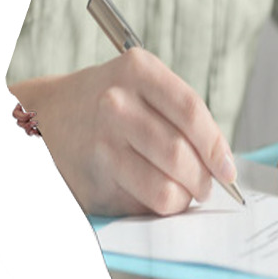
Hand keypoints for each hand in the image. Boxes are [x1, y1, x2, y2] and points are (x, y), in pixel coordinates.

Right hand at [11, 48, 236, 216]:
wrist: (49, 116)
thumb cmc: (112, 103)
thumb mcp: (144, 86)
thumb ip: (183, 116)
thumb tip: (223, 163)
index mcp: (138, 71)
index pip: (191, 112)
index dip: (216, 146)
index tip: (228, 169)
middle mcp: (115, 104)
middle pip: (179, 153)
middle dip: (203, 179)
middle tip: (208, 187)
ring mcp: (101, 143)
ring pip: (164, 187)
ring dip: (185, 198)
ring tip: (186, 193)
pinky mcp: (94, 179)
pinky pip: (143, 205)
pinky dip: (159, 207)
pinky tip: (155, 194)